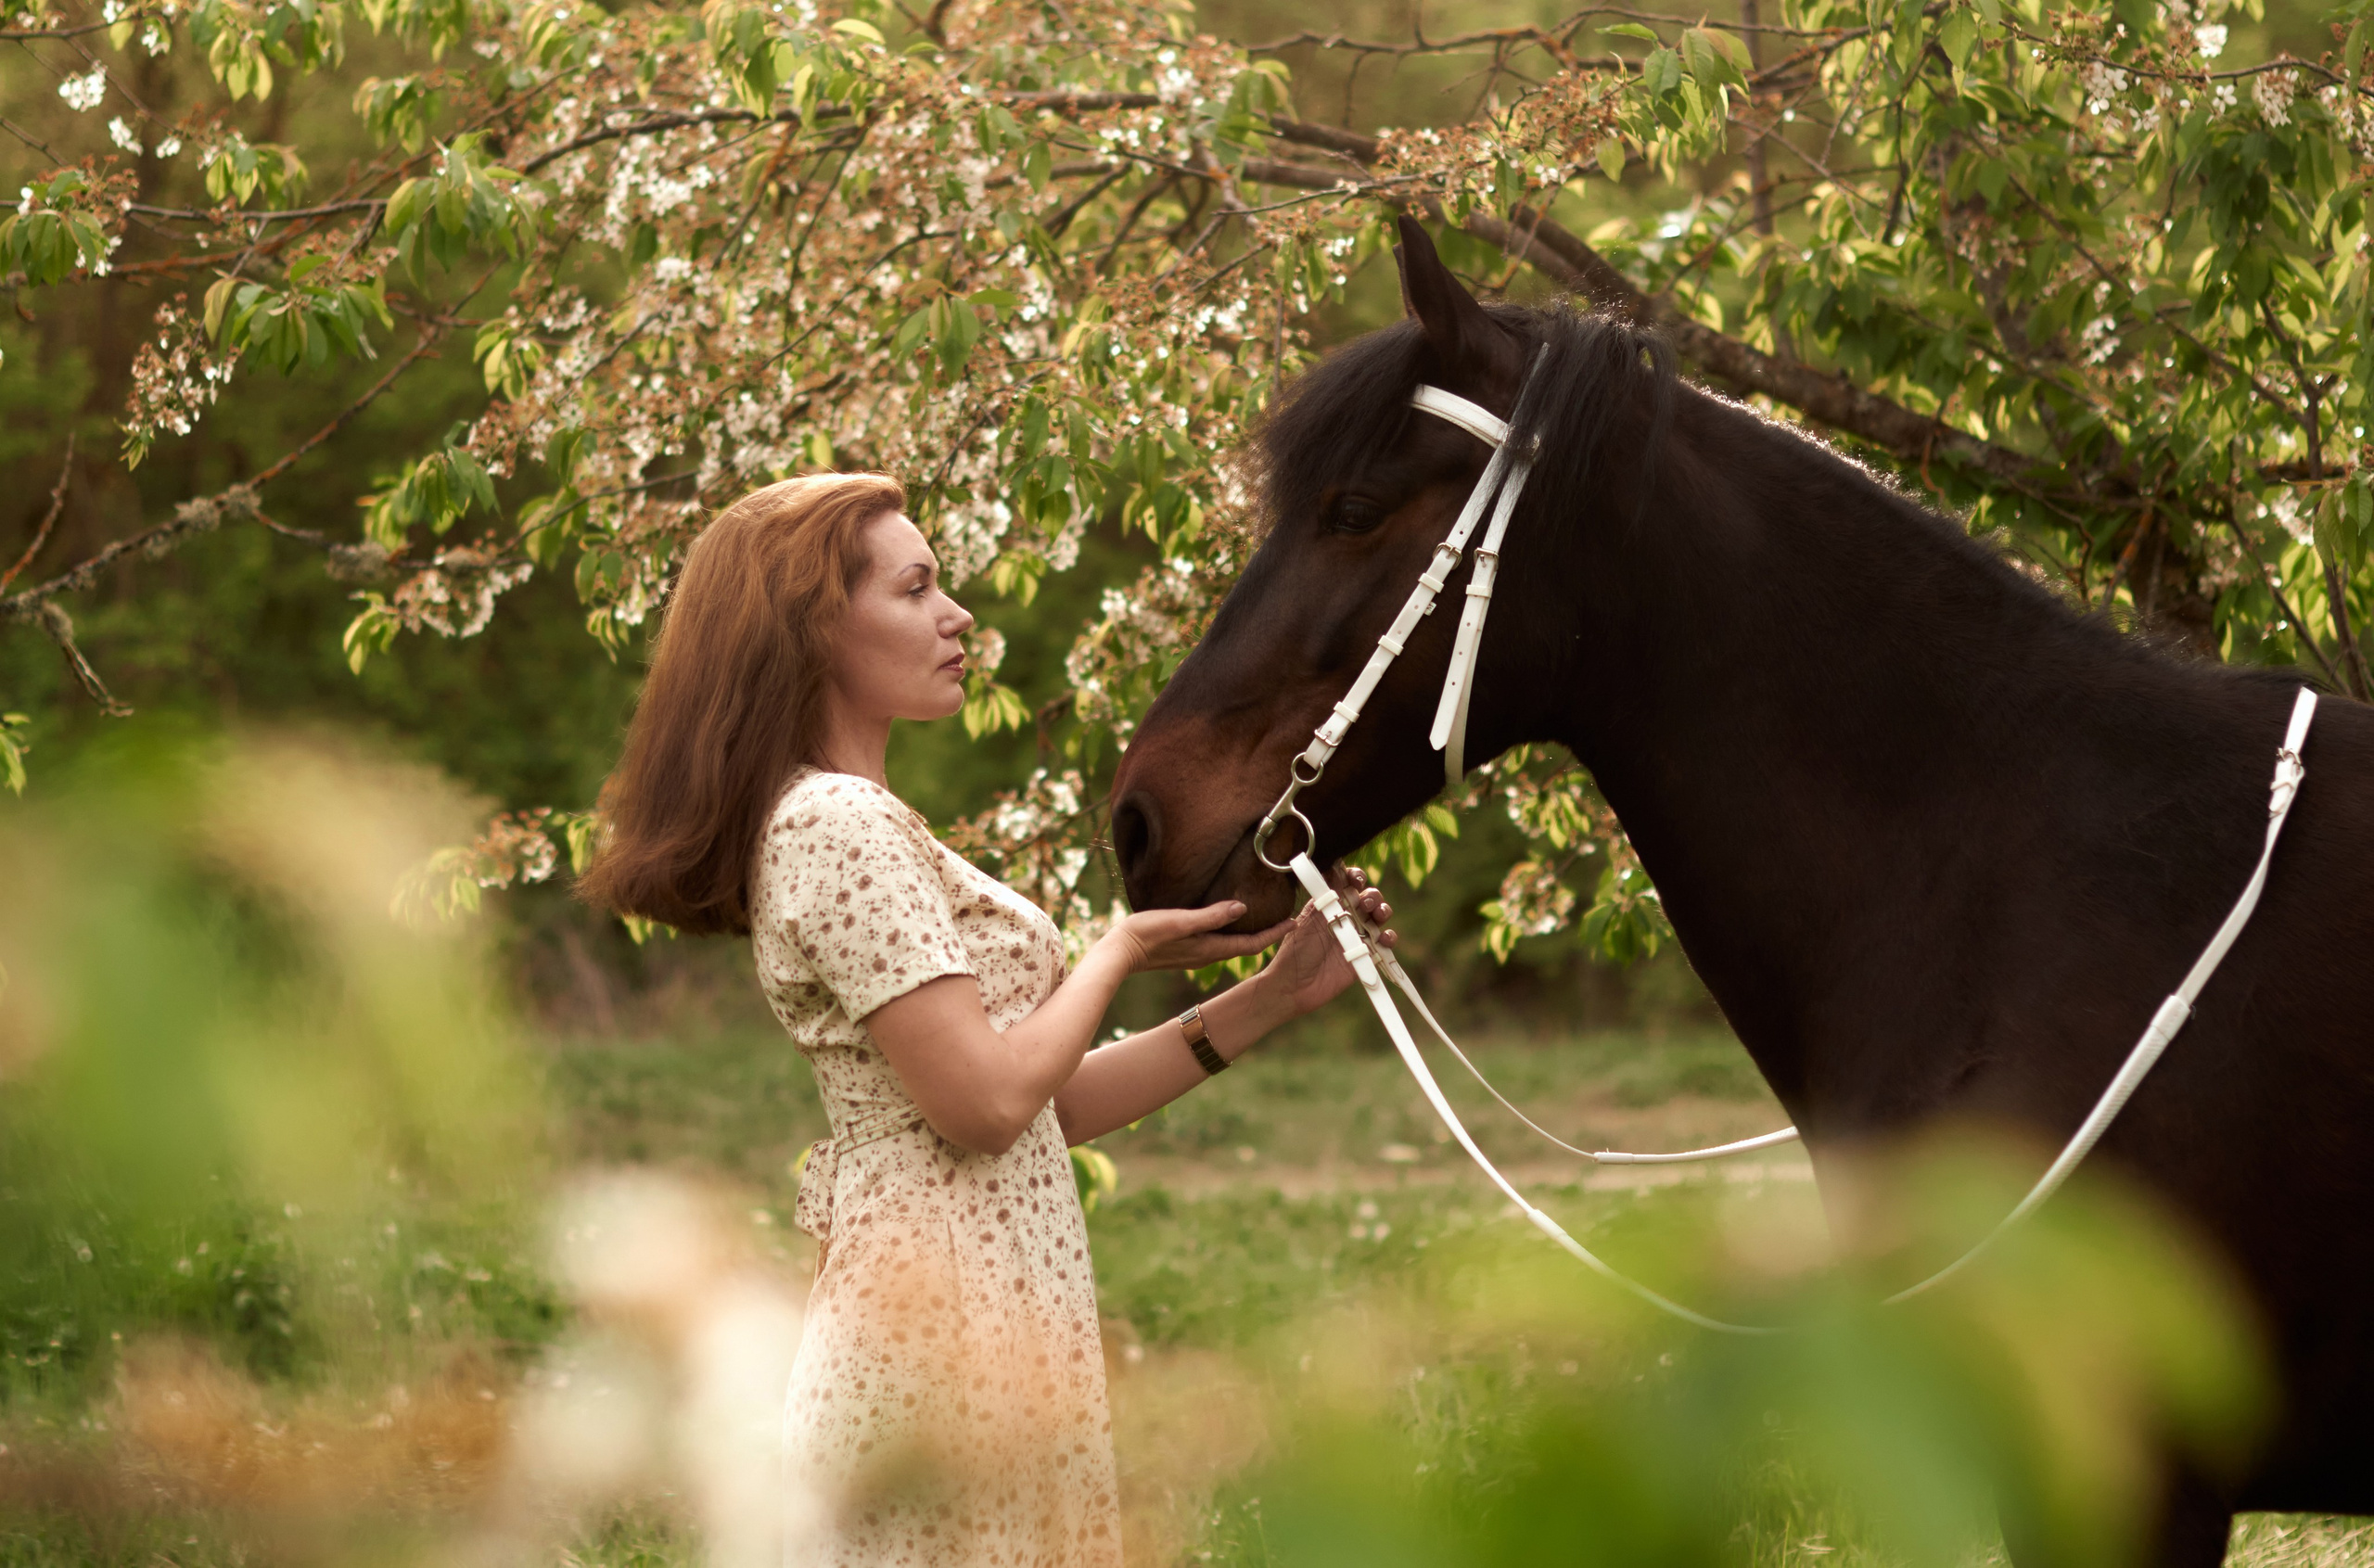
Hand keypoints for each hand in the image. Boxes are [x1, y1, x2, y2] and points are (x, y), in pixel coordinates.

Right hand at [1103, 901, 1291, 973]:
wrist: (1119, 953)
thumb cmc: (1147, 935)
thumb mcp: (1180, 921)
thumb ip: (1211, 915)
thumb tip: (1243, 907)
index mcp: (1210, 949)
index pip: (1252, 944)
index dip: (1276, 933)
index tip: (1296, 922)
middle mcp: (1208, 954)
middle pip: (1247, 945)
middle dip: (1268, 932)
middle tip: (1287, 917)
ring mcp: (1197, 953)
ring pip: (1233, 943)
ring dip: (1251, 931)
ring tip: (1265, 915)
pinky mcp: (1186, 947)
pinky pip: (1218, 939)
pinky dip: (1232, 930)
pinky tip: (1231, 918)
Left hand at [1259, 865, 1395, 1018]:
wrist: (1294, 986)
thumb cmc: (1295, 951)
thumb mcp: (1307, 920)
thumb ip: (1323, 897)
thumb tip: (1335, 870)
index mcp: (1330, 905)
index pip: (1349, 884)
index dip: (1356, 878)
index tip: (1356, 880)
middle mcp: (1346, 918)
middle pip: (1369, 898)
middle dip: (1372, 895)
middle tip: (1364, 902)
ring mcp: (1358, 937)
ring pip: (1379, 917)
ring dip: (1383, 911)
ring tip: (1377, 915)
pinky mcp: (1366, 956)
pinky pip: (1385, 943)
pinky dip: (1390, 938)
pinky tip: (1385, 938)